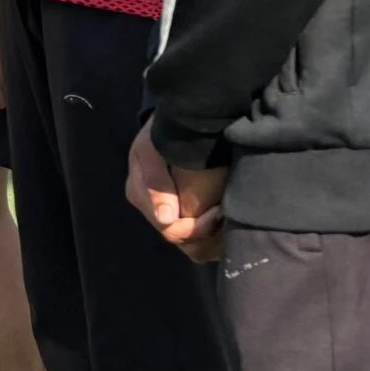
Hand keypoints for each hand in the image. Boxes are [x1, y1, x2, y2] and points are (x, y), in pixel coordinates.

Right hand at [125, 121, 227, 261]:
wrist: (175, 123)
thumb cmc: (161, 134)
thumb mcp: (151, 150)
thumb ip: (156, 182)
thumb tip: (166, 219)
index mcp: (141, 197)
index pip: (171, 230)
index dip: (197, 227)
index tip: (218, 210)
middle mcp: (153, 211)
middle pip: (183, 241)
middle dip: (208, 234)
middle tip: (226, 214)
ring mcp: (167, 214)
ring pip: (194, 247)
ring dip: (214, 239)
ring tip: (229, 219)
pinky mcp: (182, 213)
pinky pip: (200, 240)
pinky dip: (216, 236)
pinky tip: (227, 220)